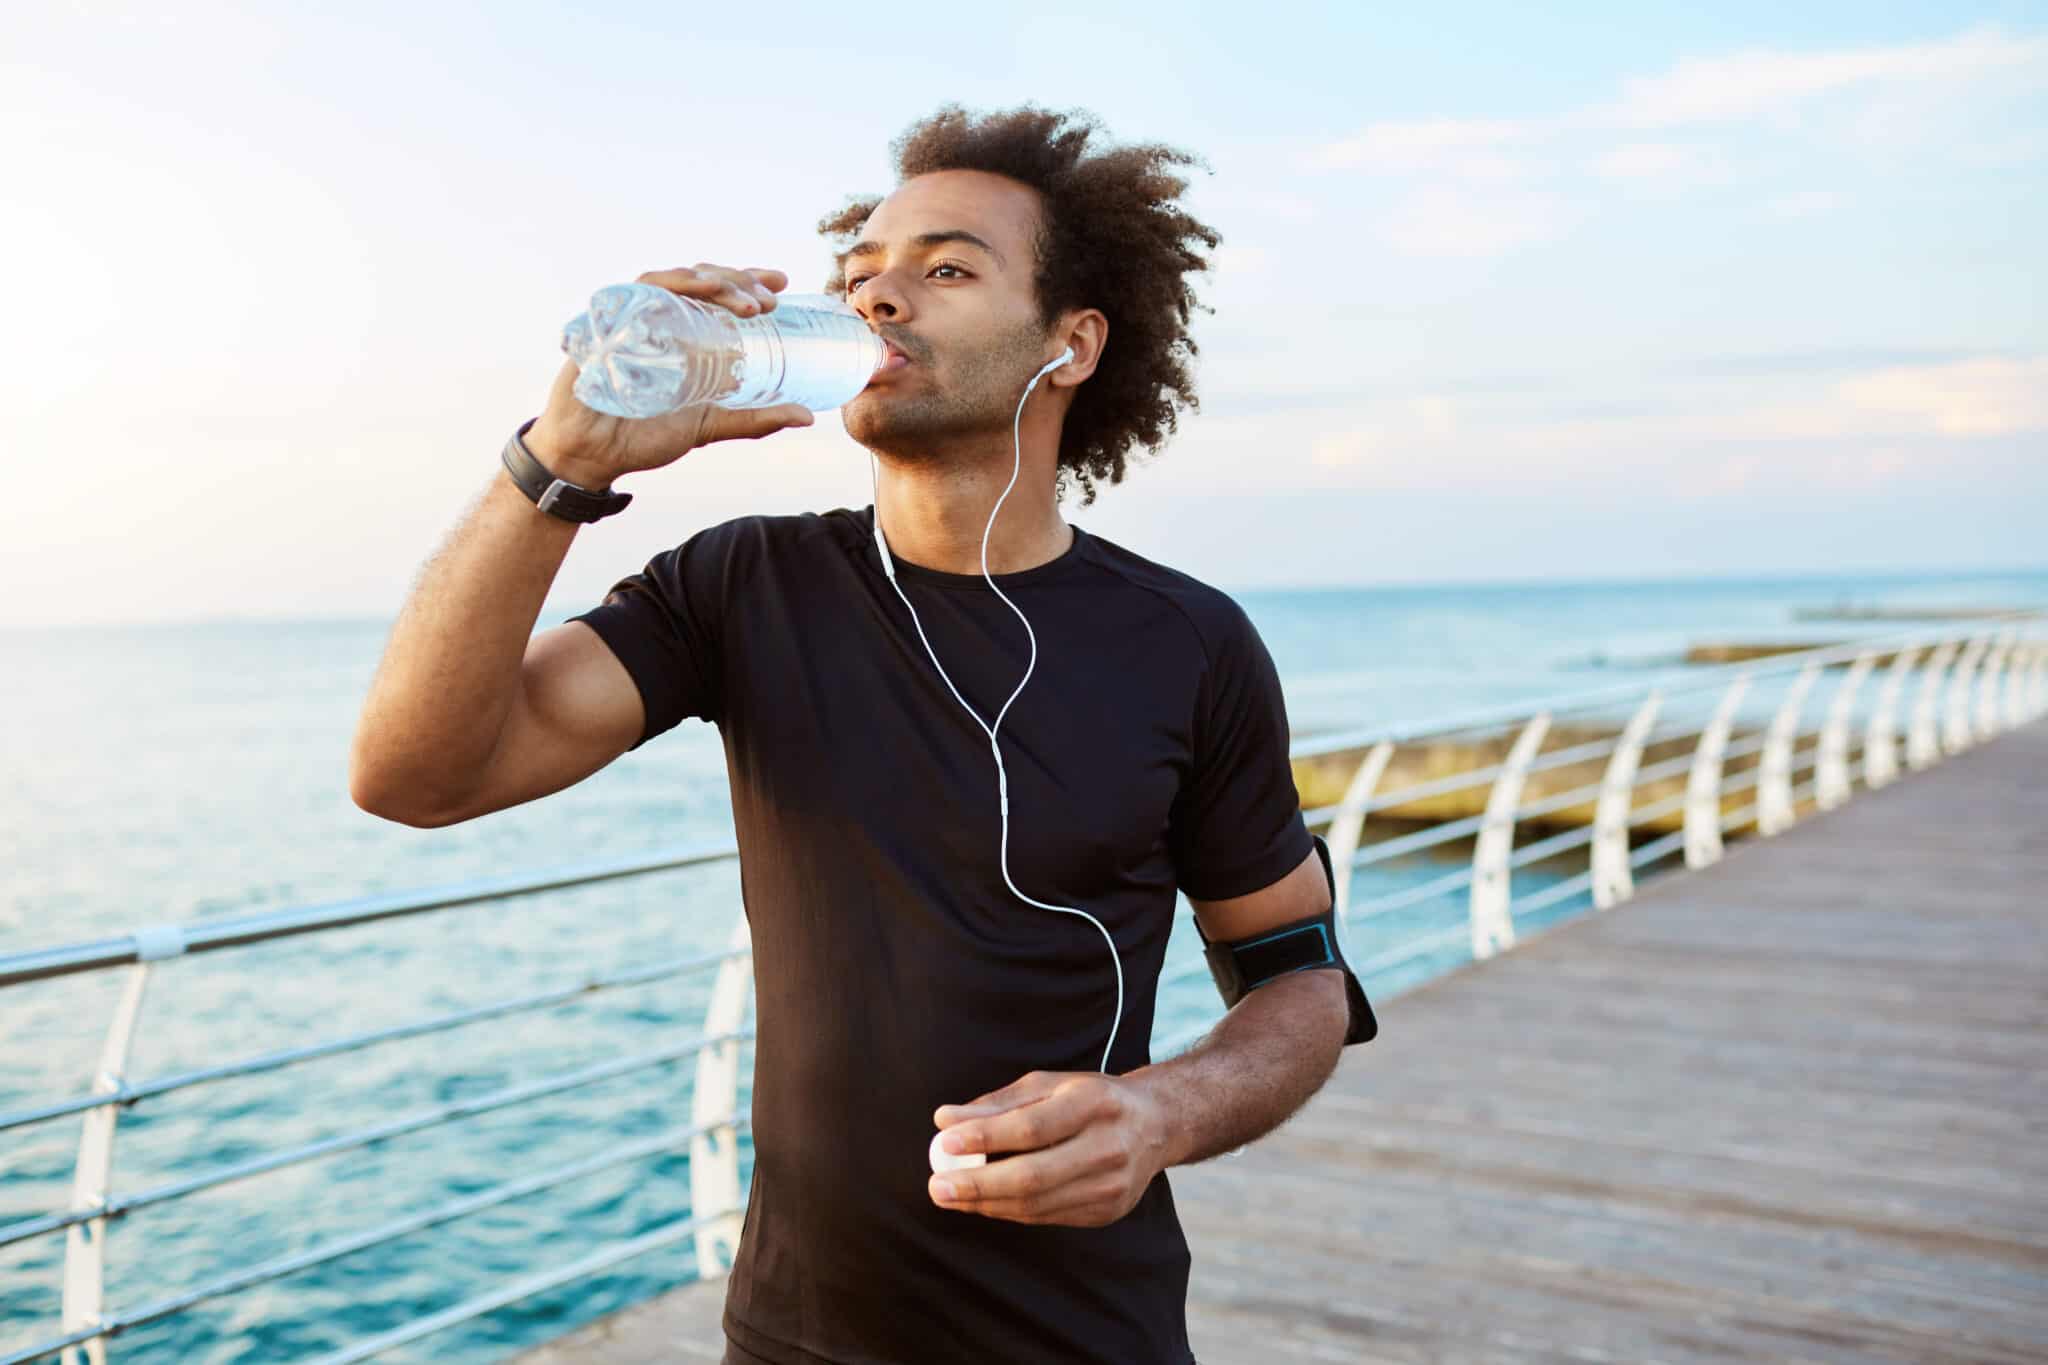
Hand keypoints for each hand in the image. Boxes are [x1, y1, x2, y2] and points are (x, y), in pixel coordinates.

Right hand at [527, 264, 815, 487]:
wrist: (591, 457)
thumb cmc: (642, 436)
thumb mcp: (709, 425)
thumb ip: (753, 419)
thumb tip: (807, 417)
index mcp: (682, 332)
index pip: (717, 292)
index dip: (748, 280)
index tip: (783, 285)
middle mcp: (657, 317)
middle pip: (699, 279)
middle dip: (738, 281)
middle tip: (770, 302)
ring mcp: (630, 316)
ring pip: (673, 278)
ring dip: (712, 283)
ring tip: (747, 305)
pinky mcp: (605, 323)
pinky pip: (634, 291)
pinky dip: (667, 285)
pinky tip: (696, 289)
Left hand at [928, 1070, 1172, 1227]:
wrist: (1156, 1125)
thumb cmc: (1090, 1098)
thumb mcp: (1048, 1085)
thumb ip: (997, 1104)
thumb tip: (945, 1120)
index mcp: (1094, 1103)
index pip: (1032, 1127)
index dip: (985, 1137)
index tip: (944, 1142)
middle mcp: (1108, 1146)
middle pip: (1034, 1175)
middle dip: (978, 1185)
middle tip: (937, 1186)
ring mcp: (1112, 1185)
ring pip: (1037, 1204)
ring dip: (987, 1203)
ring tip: (950, 1195)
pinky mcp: (1108, 1211)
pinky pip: (1047, 1217)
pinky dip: (1010, 1211)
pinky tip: (985, 1202)